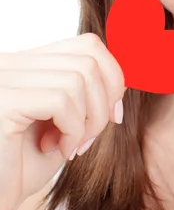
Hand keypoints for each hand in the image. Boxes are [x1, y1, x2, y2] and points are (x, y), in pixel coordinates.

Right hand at [0, 33, 125, 209]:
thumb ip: (89, 93)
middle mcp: (10, 62)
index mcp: (26, 62)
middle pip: (89, 59)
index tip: (112, 114)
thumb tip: (125, 77)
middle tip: (89, 137)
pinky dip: (73, 129)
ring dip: (88, 120)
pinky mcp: (3, 102)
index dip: (112, 77)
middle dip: (104, 102)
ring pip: (79, 79)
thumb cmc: (26, 165)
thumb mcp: (66, 120)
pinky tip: (58, 150)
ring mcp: (3, 79)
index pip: (87, 44)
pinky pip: (62, 101)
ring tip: (71, 145)